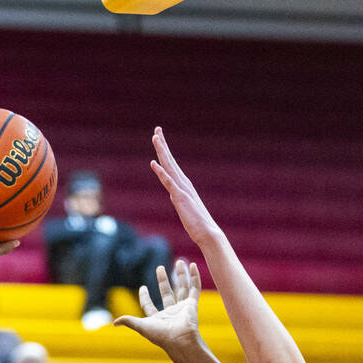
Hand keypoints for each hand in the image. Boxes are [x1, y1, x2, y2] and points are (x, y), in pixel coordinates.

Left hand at [115, 259, 201, 351]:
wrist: (180, 340)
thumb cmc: (161, 336)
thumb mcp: (141, 326)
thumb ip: (129, 321)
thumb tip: (114, 323)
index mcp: (157, 319)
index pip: (149, 306)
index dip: (145, 297)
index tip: (143, 287)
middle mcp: (170, 313)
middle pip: (166, 293)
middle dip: (163, 281)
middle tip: (160, 268)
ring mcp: (182, 308)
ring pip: (182, 288)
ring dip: (181, 275)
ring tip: (180, 262)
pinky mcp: (192, 305)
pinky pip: (194, 288)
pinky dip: (194, 277)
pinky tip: (192, 265)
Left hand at [150, 127, 222, 247]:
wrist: (208, 233)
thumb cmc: (198, 223)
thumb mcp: (185, 208)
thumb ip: (178, 199)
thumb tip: (173, 195)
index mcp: (184, 185)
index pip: (172, 165)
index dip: (165, 151)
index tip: (160, 138)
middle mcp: (184, 184)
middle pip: (170, 161)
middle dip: (163, 145)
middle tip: (157, 129)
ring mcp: (182, 190)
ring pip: (169, 167)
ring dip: (162, 152)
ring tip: (155, 138)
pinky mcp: (180, 198)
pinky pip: (169, 183)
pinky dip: (161, 173)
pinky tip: (154, 164)